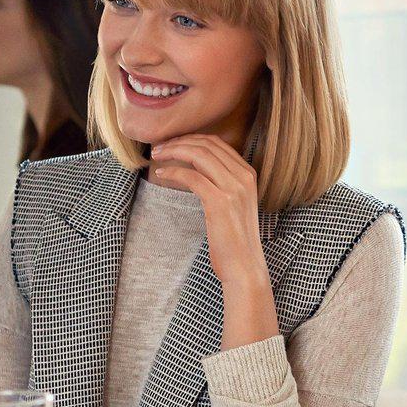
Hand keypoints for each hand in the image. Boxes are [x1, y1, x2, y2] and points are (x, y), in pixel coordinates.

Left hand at [147, 135, 266, 286]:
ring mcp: (234, 188)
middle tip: (159, 147)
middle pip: (207, 144)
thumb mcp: (234, 205)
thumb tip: (197, 170)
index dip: (191, 139)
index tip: (173, 143)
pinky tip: (161, 174)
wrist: (244, 267)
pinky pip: (191, 176)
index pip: (217, 143)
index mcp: (248, 174)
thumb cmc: (234, 240)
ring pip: (198, 155)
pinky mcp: (220, 201)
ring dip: (173, 151)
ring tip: (157, 156)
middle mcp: (244, 177)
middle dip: (179, 141)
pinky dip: (173, 171)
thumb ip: (223, 185)